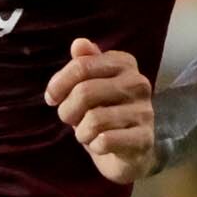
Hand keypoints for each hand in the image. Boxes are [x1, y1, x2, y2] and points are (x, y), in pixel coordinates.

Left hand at [46, 38, 159, 182]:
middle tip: (71, 120)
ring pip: (93, 119)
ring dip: (81, 132)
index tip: (52, 99)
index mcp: (124, 64)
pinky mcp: (144, 138)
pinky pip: (105, 140)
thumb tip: (79, 43)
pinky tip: (100, 145)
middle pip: (84, 92)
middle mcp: (138, 83)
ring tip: (87, 134)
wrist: (129, 153)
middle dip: (68, 111)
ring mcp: (144, 111)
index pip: (81, 66)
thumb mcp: (89, 87)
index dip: (58, 84)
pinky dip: (95, 146)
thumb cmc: (104, 114)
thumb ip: (84, 64)